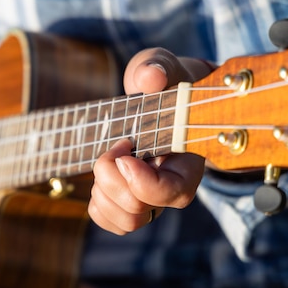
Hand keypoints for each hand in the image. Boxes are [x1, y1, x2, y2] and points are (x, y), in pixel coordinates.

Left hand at [88, 48, 212, 234]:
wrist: (161, 95)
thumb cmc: (165, 82)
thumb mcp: (162, 66)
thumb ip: (157, 67)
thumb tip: (149, 78)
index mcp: (189, 161)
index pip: (171, 192)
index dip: (140, 181)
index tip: (124, 150)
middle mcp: (173, 187)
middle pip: (139, 209)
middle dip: (111, 176)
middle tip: (115, 144)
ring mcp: (153, 200)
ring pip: (126, 221)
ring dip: (103, 191)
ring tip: (107, 160)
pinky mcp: (133, 204)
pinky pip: (111, 221)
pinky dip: (98, 203)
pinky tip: (102, 177)